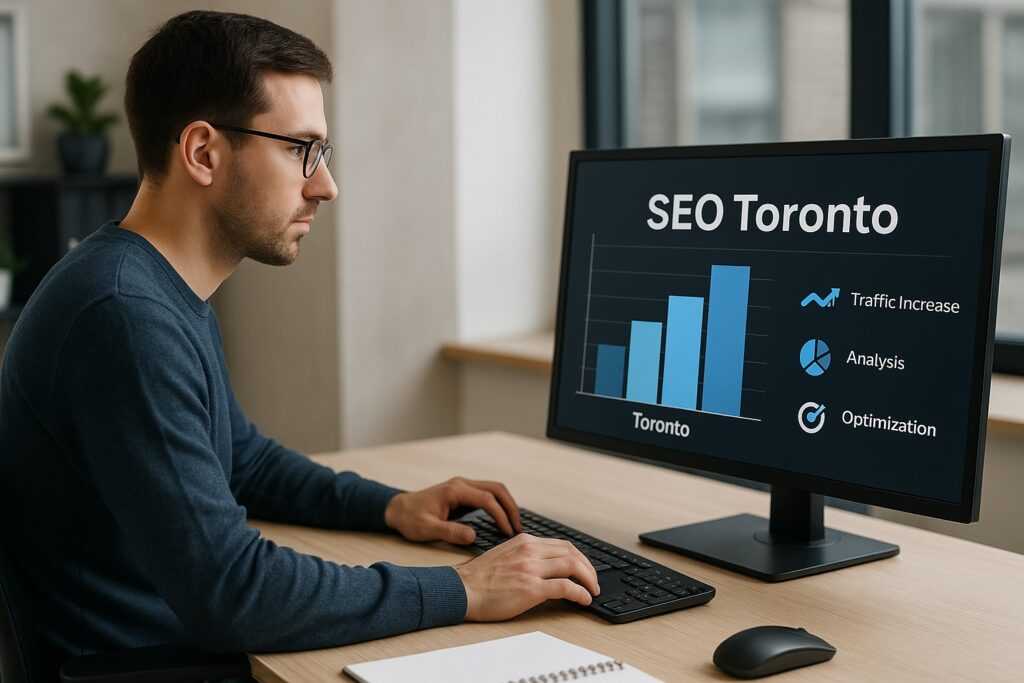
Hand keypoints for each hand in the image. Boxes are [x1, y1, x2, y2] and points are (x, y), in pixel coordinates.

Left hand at [384, 476, 521, 543]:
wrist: (397, 509)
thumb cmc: (410, 519)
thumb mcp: (427, 530)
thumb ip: (450, 532)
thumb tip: (472, 536)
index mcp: (455, 490)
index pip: (487, 499)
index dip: (500, 515)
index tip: (508, 532)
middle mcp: (462, 484)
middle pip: (497, 489)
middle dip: (511, 507)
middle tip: (518, 528)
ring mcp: (463, 487)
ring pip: (495, 489)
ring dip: (507, 505)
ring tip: (514, 525)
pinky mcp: (463, 493)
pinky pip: (488, 495)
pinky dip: (499, 505)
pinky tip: (502, 520)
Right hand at [455, 534, 600, 620]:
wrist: (461, 590)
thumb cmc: (479, 578)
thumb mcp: (505, 555)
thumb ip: (525, 555)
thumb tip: (546, 566)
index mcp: (525, 541)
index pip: (563, 545)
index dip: (580, 557)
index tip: (585, 569)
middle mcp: (530, 551)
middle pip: (572, 553)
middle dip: (589, 568)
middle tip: (594, 582)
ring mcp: (531, 569)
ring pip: (573, 566)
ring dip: (589, 580)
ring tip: (593, 591)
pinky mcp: (531, 588)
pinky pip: (566, 588)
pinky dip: (580, 593)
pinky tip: (584, 600)